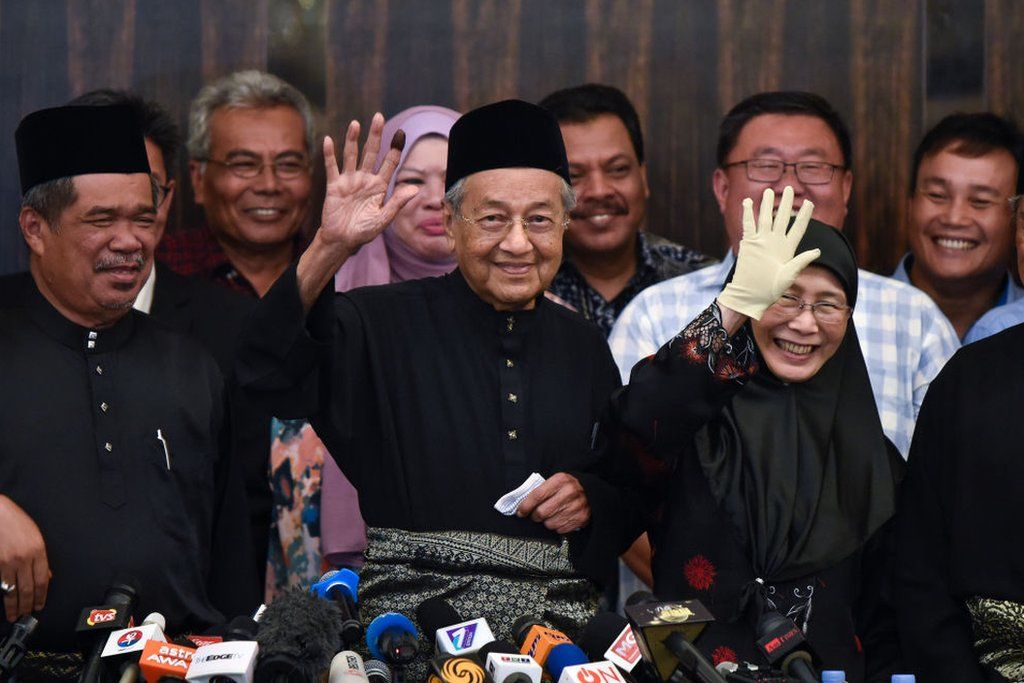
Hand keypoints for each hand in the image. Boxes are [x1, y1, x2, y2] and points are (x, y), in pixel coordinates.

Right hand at [0, 496, 48, 620]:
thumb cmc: (15, 522)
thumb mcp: (35, 537)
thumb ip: (41, 558)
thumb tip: (46, 576)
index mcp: (38, 551)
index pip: (42, 580)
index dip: (41, 596)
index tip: (40, 605)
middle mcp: (24, 558)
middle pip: (28, 588)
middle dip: (28, 604)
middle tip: (27, 614)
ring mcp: (8, 562)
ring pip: (13, 590)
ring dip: (14, 605)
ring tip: (14, 614)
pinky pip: (1, 583)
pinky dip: (4, 594)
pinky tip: (6, 600)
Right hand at [318, 113, 419, 255]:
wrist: (343, 241)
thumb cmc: (364, 231)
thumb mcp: (383, 219)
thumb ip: (397, 203)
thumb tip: (414, 188)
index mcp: (380, 186)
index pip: (389, 163)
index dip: (395, 148)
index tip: (400, 132)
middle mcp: (365, 179)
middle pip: (371, 153)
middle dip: (375, 136)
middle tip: (379, 117)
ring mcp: (349, 181)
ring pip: (351, 155)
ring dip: (353, 140)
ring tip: (355, 124)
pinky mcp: (334, 186)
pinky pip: (332, 167)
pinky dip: (330, 154)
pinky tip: (329, 140)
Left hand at [516, 473, 589, 534]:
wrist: (591, 491)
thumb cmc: (568, 486)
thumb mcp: (556, 481)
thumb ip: (541, 490)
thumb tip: (522, 505)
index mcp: (560, 480)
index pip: (537, 495)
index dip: (525, 506)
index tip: (520, 512)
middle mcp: (569, 493)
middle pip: (541, 512)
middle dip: (535, 516)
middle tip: (535, 514)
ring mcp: (576, 507)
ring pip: (549, 524)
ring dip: (546, 522)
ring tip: (551, 515)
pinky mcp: (581, 519)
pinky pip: (560, 529)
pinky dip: (557, 526)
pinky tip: (560, 518)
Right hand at [717, 186, 819, 319]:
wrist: (751, 296)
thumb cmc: (771, 290)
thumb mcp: (789, 275)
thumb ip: (801, 261)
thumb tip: (817, 251)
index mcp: (787, 249)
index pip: (798, 227)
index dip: (804, 215)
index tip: (809, 202)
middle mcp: (775, 242)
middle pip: (782, 218)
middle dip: (786, 203)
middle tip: (789, 188)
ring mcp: (761, 242)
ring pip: (765, 218)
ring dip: (767, 205)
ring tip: (769, 191)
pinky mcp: (748, 244)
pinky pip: (748, 225)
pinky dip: (748, 213)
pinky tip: (748, 202)